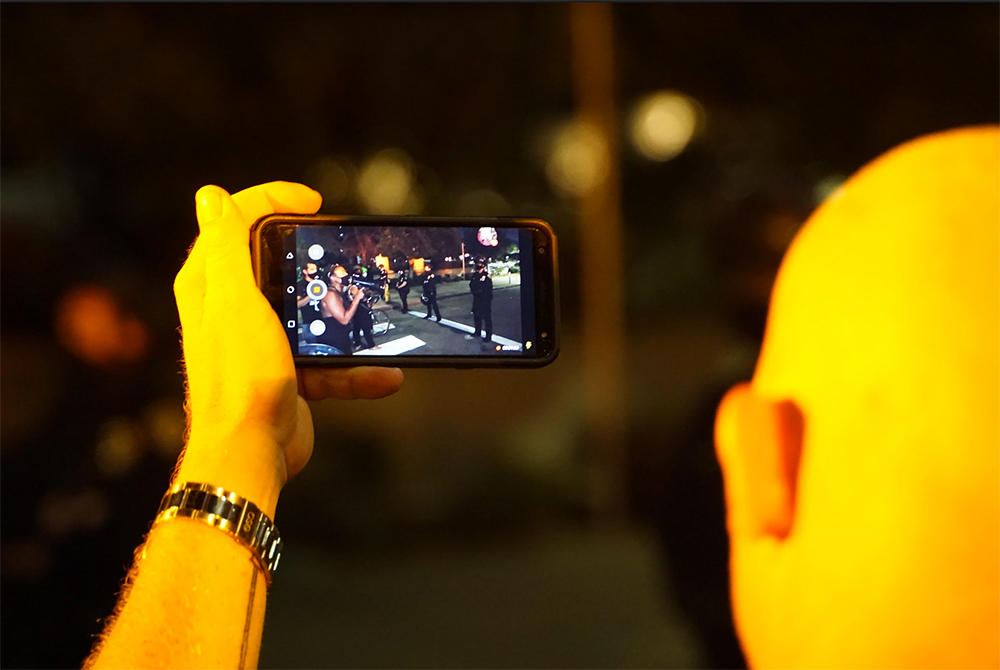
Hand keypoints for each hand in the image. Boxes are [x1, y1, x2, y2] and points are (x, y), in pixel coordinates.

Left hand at [172, 182, 402, 516]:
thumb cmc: (239, 377)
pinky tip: (384, 376)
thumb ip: (226, 246)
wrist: (251, 451)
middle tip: (341, 253)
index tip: (314, 202)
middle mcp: (232, 308)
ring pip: (311, 313)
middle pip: (278, 262)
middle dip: (315, 257)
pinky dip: (357, 370)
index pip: (236, 220)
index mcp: (212, 282)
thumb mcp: (234, 299)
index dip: (273, 199)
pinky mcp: (288, 372)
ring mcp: (262, 341)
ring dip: (345, 319)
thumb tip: (211, 196)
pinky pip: (329, 361)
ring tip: (370, 316)